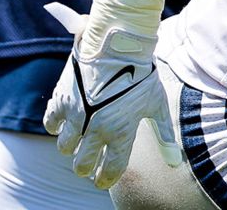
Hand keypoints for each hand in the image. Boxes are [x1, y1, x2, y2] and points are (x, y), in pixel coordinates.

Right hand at [42, 2, 180, 188]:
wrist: (120, 45)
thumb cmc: (143, 75)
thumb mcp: (157, 104)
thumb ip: (165, 134)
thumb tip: (175, 161)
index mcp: (122, 132)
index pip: (110, 171)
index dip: (106, 180)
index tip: (103, 181)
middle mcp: (97, 129)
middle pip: (82, 165)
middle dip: (86, 167)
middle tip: (91, 160)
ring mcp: (77, 116)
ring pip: (65, 148)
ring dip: (72, 147)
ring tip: (80, 139)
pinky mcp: (62, 101)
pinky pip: (50, 125)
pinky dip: (56, 126)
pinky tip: (68, 121)